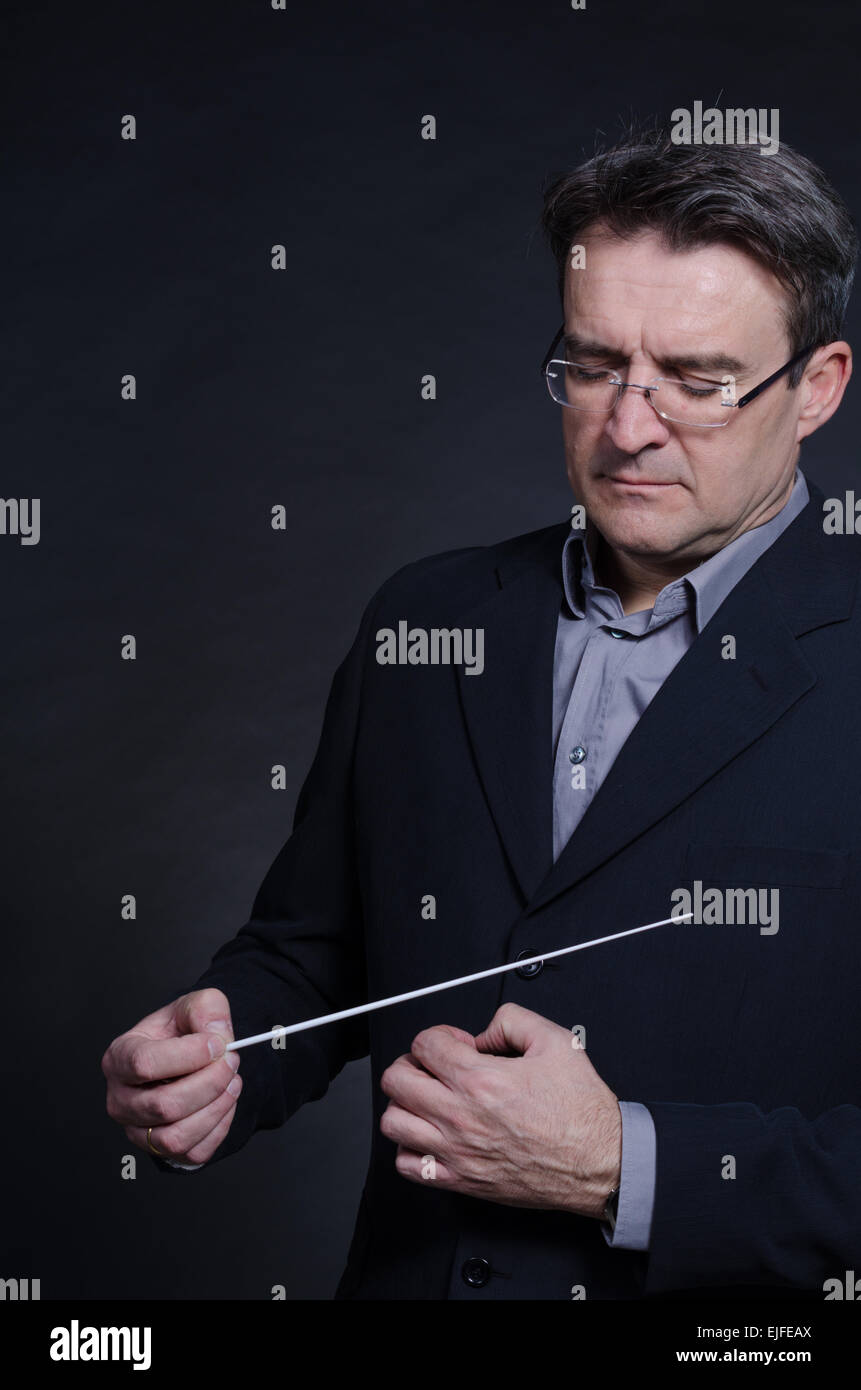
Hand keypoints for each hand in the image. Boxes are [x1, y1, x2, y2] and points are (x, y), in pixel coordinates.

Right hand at [101, 989, 241, 1165]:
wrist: (190, 1057)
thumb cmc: (182, 1033)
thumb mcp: (194, 1005)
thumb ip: (207, 1009)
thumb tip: (217, 1037)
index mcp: (119, 1058)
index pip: (144, 1063)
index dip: (188, 1055)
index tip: (217, 1044)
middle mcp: (120, 1099)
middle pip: (164, 1105)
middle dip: (209, 1082)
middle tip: (231, 1062)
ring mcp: (138, 1130)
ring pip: (177, 1136)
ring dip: (216, 1108)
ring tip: (233, 1081)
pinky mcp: (162, 1151)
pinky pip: (193, 1152)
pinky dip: (219, 1128)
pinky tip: (225, 1101)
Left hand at [379, 1002, 621, 1216]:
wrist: (601, 1164)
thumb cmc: (583, 1114)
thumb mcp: (557, 1042)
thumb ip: (513, 1020)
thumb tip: (485, 1031)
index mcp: (482, 1081)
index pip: (424, 1044)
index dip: (439, 1035)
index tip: (456, 1044)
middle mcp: (462, 1117)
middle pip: (396, 1080)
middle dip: (412, 1062)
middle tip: (434, 1066)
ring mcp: (458, 1153)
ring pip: (393, 1122)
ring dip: (406, 1103)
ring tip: (428, 1099)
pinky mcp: (462, 1181)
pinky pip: (409, 1165)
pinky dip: (411, 1147)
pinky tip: (432, 1135)